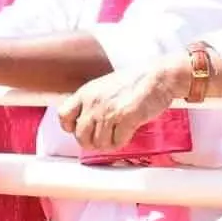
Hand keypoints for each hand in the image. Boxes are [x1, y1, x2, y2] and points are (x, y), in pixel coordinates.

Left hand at [57, 56, 187, 150]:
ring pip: (99, 143)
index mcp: (86, 93)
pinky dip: (122, 142)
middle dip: (92, 142)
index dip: (71, 127)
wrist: (158, 76)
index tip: (82, 129)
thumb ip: (91, 103)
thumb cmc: (135, 81)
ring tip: (117, 135)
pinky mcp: (125, 118)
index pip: (63, 116)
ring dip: (109, 144)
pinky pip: (117, 142)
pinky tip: (127, 133)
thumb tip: (85, 124)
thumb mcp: (103, 87)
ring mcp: (108, 111)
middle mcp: (93, 102)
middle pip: (80, 136)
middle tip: (104, 139)